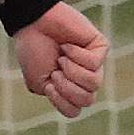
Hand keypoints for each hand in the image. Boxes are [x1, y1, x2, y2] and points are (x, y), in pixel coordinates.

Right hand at [12, 1, 107, 118]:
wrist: (33, 23)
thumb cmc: (34, 51)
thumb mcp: (40, 83)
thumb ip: (58, 97)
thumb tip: (82, 99)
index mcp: (69, 89)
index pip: (74, 110)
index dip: (60, 101)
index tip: (49, 85)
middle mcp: (84, 79)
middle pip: (87, 100)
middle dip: (67, 86)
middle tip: (56, 70)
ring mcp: (94, 64)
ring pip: (93, 83)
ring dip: (72, 70)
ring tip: (62, 57)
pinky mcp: (100, 47)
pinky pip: (94, 62)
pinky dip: (76, 55)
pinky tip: (67, 45)